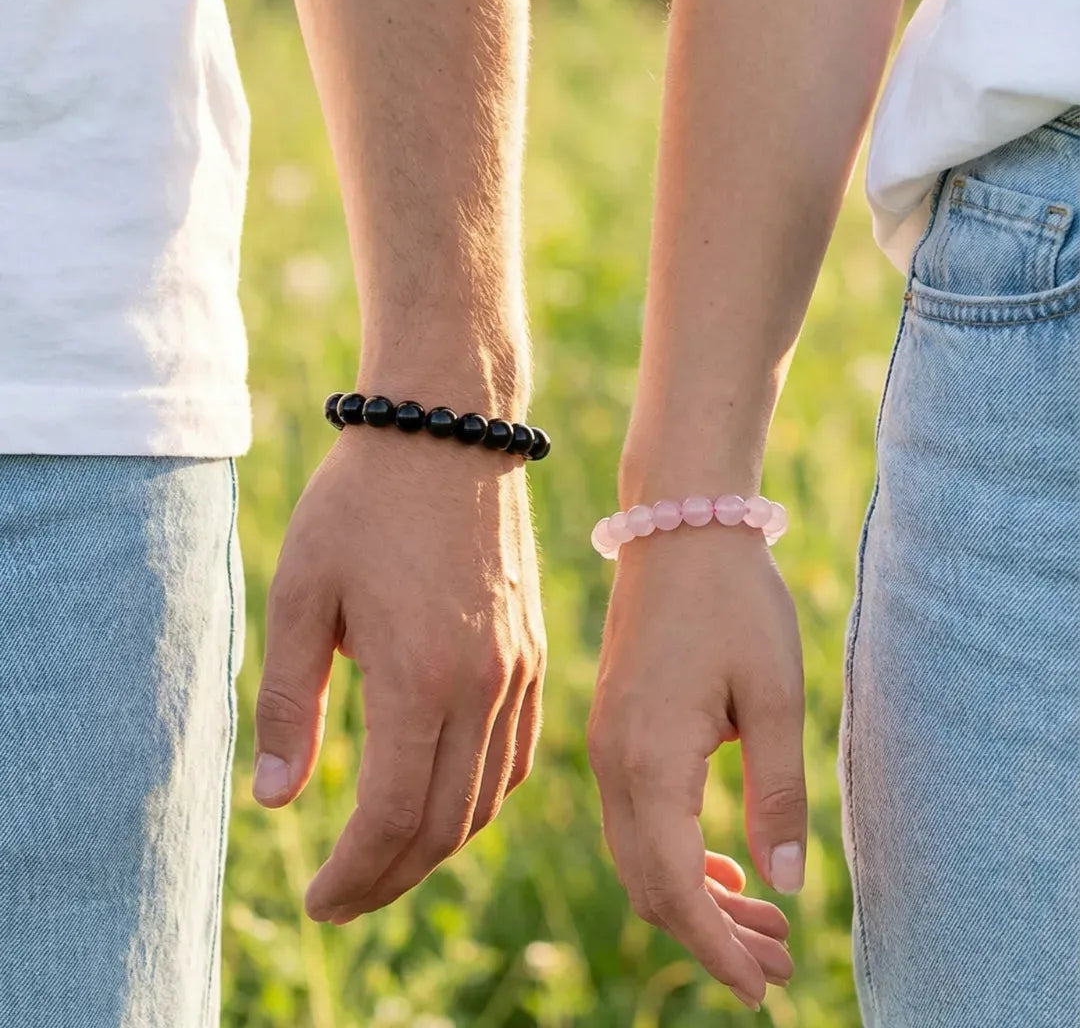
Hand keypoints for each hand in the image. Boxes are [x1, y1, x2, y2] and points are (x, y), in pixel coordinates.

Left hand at [254, 425, 544, 923]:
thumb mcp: (302, 595)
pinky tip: (447, 799)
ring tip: (387, 858)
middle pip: (445, 823)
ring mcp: (518, 671)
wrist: (447, 431)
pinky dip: (482, 797)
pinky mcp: (534, 653)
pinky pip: (518, 754)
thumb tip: (276, 800)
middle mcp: (482, 686)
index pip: (391, 816)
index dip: (353, 875)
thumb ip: (292, 701)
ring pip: (487, 796)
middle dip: (391, 876)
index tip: (316, 898)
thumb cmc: (361, 505)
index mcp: (418, 676)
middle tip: (344, 896)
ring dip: (437, 843)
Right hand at [587, 523, 803, 1008]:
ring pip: (640, 855)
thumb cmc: (733, 604)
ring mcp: (606, 745)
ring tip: (762, 921)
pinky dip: (675, 856)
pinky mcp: (614, 729)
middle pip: (650, 883)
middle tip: (778, 962)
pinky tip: (723, 864)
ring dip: (695, 897)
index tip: (762, 988)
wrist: (679, 528)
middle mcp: (612, 762)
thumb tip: (785, 885)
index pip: (675, 886)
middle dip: (710, 934)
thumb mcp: (772, 698)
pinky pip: (635, 818)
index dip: (716, 947)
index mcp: (649, 760)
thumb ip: (777, 796)